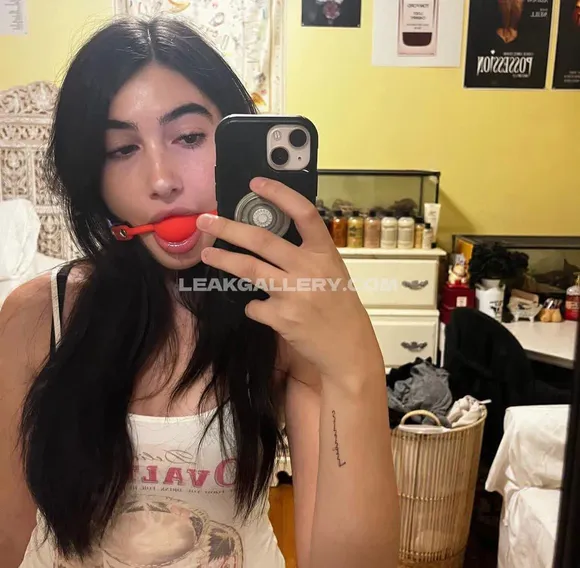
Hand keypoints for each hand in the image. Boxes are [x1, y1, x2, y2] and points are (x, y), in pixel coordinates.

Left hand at [196, 177, 383, 386]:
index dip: (279, 195)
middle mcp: (309, 269)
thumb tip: (268, 242)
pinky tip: (264, 310)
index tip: (255, 184)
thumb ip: (307, 256)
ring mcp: (294, 294)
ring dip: (224, 259)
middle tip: (204, 221)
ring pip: (249, 269)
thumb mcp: (333, 273)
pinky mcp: (281, 318)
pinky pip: (254, 306)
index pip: (304, 213)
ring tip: (208, 253)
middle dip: (228, 228)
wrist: (348, 348)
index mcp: (325, 253)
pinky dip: (254, 306)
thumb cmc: (340, 307)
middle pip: (262, 240)